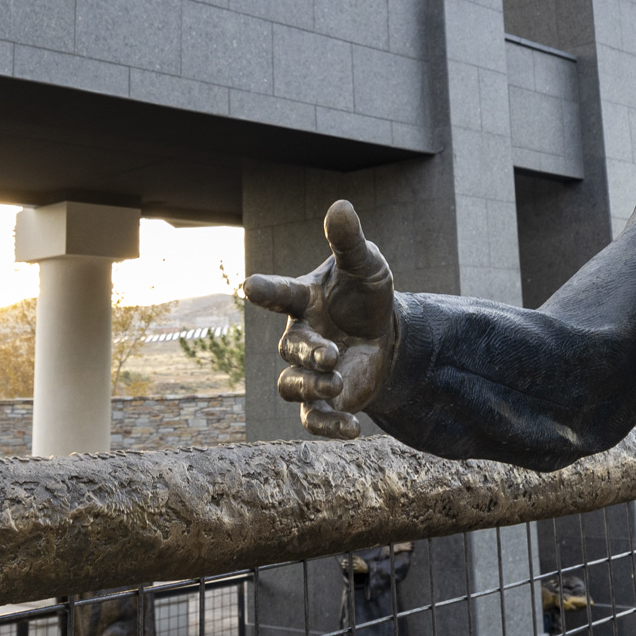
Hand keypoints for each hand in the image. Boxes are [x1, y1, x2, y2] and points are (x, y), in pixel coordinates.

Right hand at [241, 200, 399, 439]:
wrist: (384, 335)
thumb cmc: (365, 295)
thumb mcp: (365, 265)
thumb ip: (349, 241)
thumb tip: (340, 205)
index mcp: (303, 301)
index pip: (280, 294)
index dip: (266, 290)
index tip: (251, 286)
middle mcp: (299, 337)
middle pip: (290, 349)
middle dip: (309, 353)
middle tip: (330, 356)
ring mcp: (308, 370)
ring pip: (291, 386)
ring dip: (312, 387)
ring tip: (336, 384)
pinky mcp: (323, 400)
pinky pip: (313, 420)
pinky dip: (329, 428)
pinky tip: (353, 430)